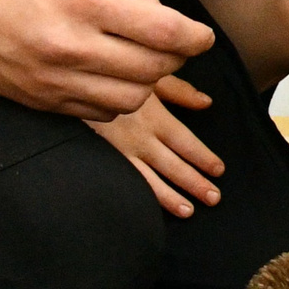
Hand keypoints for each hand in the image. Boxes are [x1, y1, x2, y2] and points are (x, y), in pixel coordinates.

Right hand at [0, 0, 214, 118]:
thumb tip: (164, 15)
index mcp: (83, 1)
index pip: (164, 31)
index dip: (196, 38)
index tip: (203, 37)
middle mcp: (71, 45)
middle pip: (154, 68)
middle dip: (176, 58)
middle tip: (173, 46)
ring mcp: (54, 79)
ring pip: (133, 99)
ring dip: (148, 83)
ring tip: (140, 62)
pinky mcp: (41, 102)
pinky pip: (101, 113)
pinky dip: (117, 99)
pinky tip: (110, 77)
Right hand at [87, 75, 222, 217]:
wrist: (69, 87)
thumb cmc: (112, 78)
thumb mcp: (149, 78)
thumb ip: (179, 91)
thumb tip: (206, 102)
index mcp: (156, 117)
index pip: (186, 142)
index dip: (204, 158)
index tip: (219, 170)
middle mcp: (140, 138)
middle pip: (173, 165)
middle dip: (194, 182)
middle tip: (214, 198)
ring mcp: (119, 152)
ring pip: (149, 180)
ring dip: (170, 197)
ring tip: (188, 211)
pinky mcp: (101, 160)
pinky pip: (123, 182)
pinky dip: (137, 197)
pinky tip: (146, 210)